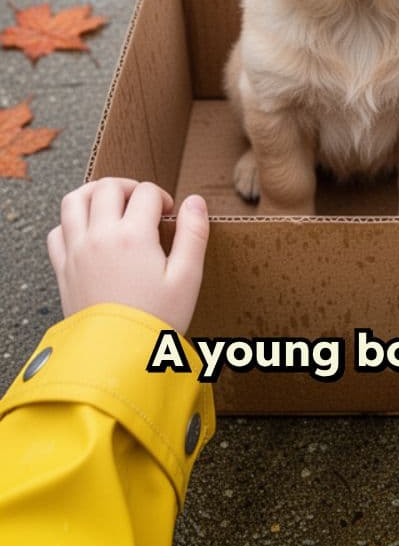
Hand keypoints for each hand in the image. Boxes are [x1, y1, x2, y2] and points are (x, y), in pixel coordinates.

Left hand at [47, 178, 208, 335]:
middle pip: (108, 187)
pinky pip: (57, 232)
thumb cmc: (156, 321)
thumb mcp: (188, 278)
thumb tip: (195, 201)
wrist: (118, 358)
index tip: (169, 214)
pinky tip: (87, 232)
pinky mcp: (63, 269)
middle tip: (142, 203)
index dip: (162, 197)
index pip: (147, 193)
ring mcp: (76, 252)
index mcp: (133, 236)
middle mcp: (100, 236)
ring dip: (94, 193)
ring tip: (110, 203)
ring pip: (74, 200)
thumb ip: (194, 235)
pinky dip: (70, 223)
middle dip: (129, 187)